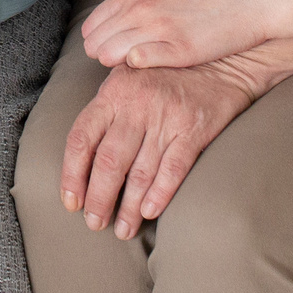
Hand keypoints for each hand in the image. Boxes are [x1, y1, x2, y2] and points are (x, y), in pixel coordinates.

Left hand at [61, 35, 292, 238]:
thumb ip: (105, 109)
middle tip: (95, 223)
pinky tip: (150, 213)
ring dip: (128, 207)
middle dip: (98, 199)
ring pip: (139, 173)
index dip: (72, 175)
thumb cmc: (167, 75)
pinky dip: (159, 195)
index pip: (81, 139)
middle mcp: (136, 105)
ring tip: (122, 229)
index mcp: (112, 92)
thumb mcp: (128, 78)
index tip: (71, 202)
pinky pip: (172, 170)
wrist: (221, 62)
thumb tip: (81, 155)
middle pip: (108, 162)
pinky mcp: (193, 130)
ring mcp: (165, 118)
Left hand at [82, 0, 292, 68]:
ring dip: (122, 67)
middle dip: (107, 59)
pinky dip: (142, 70)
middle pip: (95, 45)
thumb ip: (134, 10)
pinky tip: (160, 68)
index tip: (119, 52)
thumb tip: (111, 33)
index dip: (101, 44)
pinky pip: (138, 63)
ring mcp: (157, 26)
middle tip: (132, 64)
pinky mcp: (178, 48)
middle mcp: (139, 7)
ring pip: (110, 55)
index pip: (92, 28)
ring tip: (146, 68)